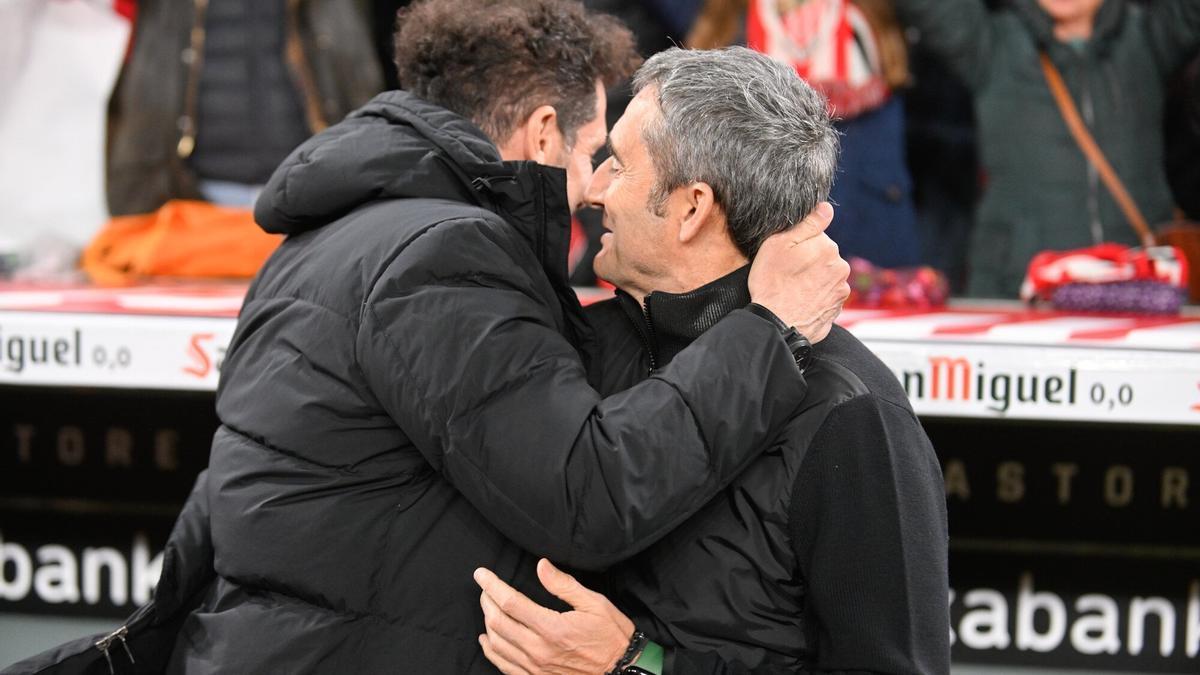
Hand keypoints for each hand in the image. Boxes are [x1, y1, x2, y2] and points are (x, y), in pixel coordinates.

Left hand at [475, 559, 635, 674]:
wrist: (622, 670)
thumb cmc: (611, 635)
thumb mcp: (594, 604)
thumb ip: (564, 585)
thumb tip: (541, 566)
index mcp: (552, 628)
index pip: (510, 603)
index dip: (492, 586)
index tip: (481, 574)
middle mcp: (539, 650)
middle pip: (498, 622)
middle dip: (486, 601)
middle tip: (485, 587)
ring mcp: (535, 668)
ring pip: (497, 644)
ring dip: (487, 623)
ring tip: (487, 606)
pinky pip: (503, 666)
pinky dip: (491, 651)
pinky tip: (487, 640)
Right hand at [748, 202, 849, 342]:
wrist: (777, 325)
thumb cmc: (772, 284)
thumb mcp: (779, 244)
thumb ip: (807, 224)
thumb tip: (827, 208)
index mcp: (828, 247)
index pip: (816, 237)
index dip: (798, 245)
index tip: (786, 257)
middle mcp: (840, 267)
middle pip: (823, 257)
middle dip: (808, 262)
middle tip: (786, 274)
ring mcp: (841, 291)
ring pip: (825, 277)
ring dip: (813, 281)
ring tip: (792, 291)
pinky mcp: (837, 310)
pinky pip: (826, 297)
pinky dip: (816, 298)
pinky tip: (800, 302)